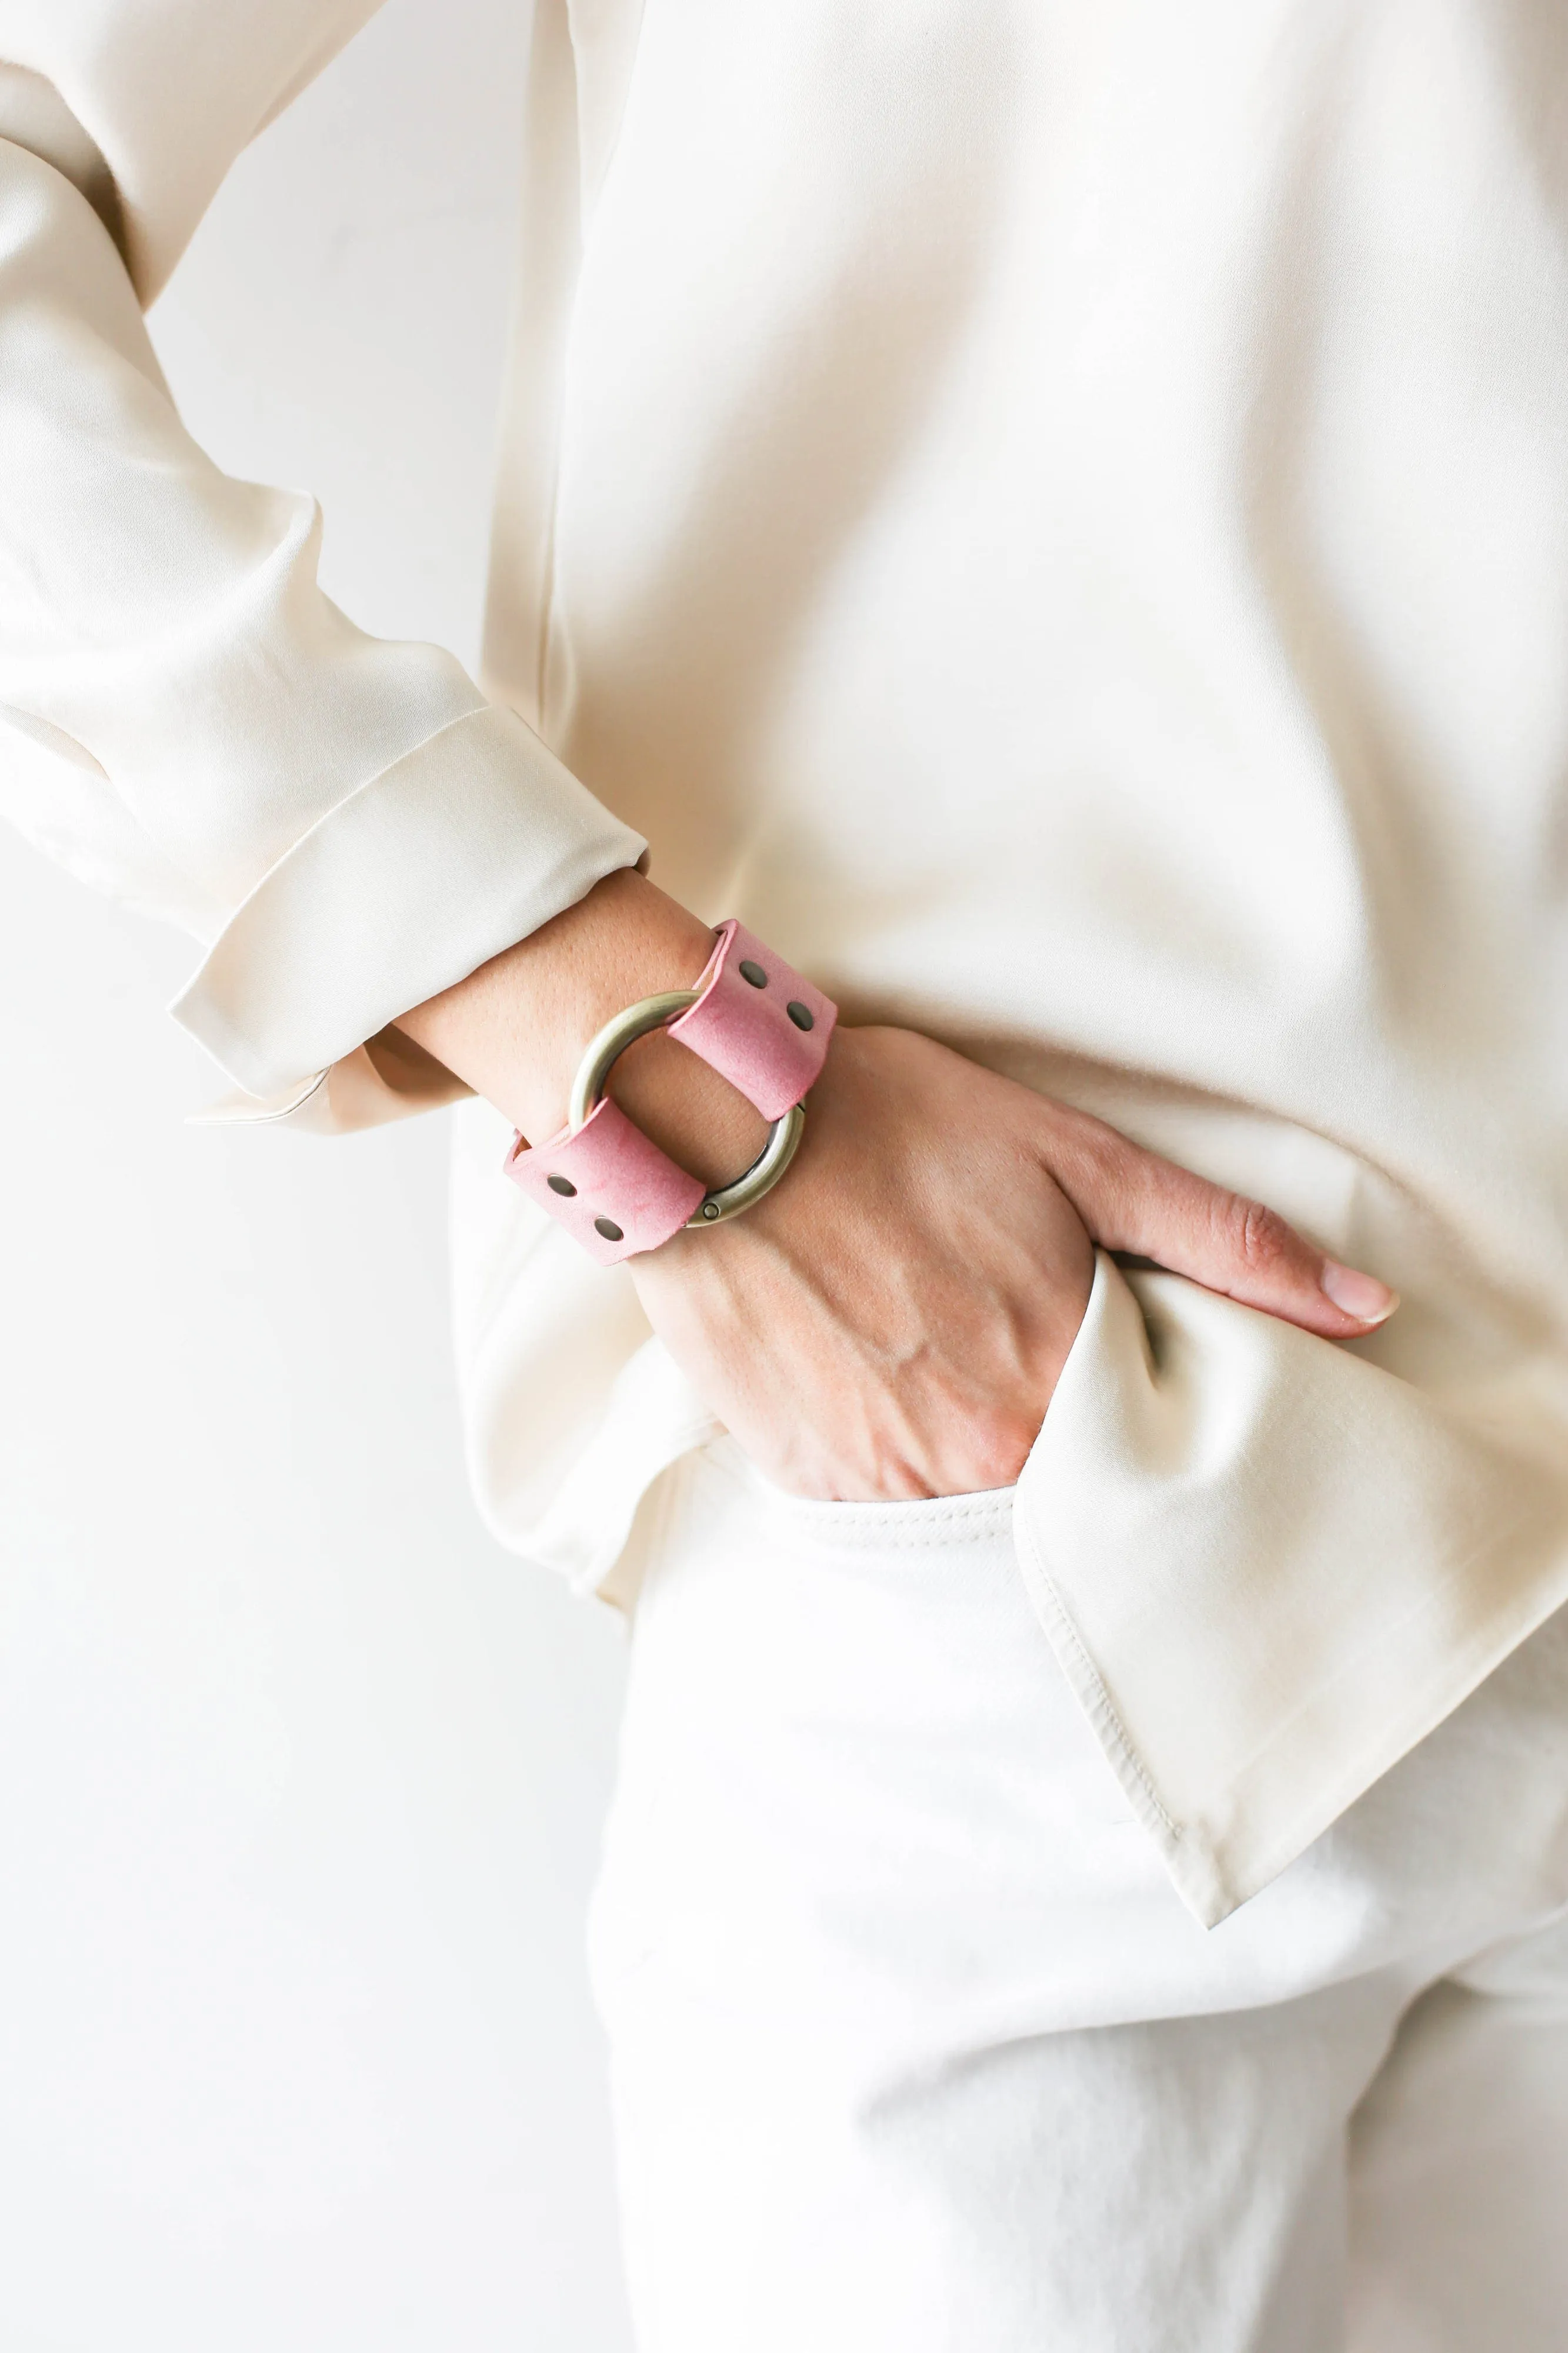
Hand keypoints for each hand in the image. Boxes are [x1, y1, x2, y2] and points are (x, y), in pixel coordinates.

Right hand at [395, 873, 1396, 1503]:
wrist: (711, 1126)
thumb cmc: (893, 1125)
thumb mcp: (1077, 1158)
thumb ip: (1224, 1243)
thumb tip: (1363, 1310)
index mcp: (1056, 1387)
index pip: (1152, 1479)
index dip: (1155, 1445)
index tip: (1146, 1413)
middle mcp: (972, 1461)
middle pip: (1062, 1511)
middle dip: (1075, 1471)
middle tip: (1042, 1389)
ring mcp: (880, 1483)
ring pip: (971, 1523)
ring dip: (984, 1475)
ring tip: (963, 1389)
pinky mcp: (803, 1480)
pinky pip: (881, 1518)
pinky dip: (903, 1476)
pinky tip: (893, 1400)